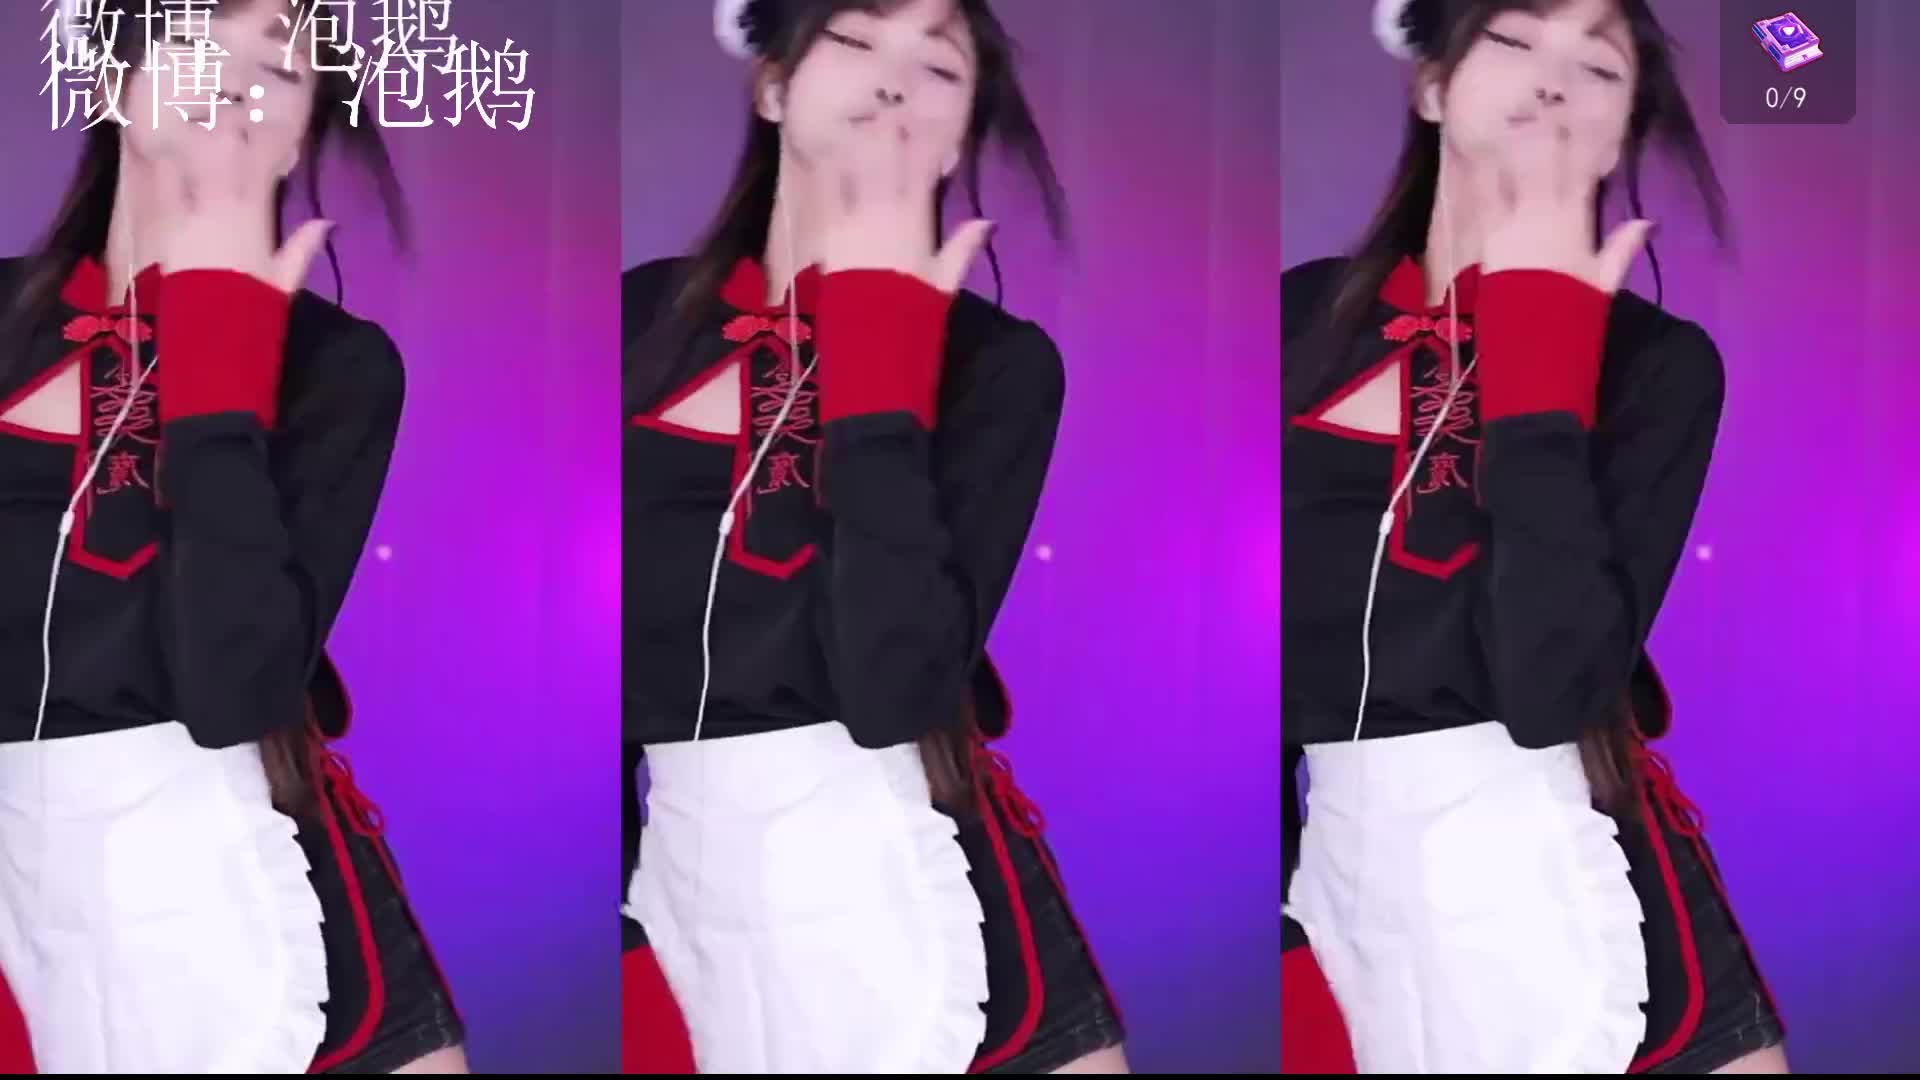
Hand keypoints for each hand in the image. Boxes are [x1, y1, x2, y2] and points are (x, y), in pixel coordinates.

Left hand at [156, 121, 331, 293]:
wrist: (204, 327)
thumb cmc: (248, 304)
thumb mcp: (283, 279)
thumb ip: (302, 246)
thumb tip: (325, 221)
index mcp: (253, 215)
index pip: (260, 164)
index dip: (266, 139)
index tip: (271, 124)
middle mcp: (220, 203)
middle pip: (222, 152)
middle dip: (227, 130)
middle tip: (230, 117)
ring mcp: (187, 209)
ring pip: (190, 160)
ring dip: (194, 142)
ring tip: (196, 128)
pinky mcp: (162, 221)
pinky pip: (161, 184)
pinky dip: (162, 167)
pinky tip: (163, 154)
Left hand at [812, 115, 992, 293]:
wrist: (870, 331)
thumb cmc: (911, 308)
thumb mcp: (944, 280)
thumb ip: (963, 246)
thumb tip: (987, 221)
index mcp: (916, 218)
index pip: (921, 170)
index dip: (922, 142)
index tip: (922, 120)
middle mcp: (886, 208)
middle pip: (887, 160)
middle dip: (888, 132)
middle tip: (886, 108)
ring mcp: (855, 215)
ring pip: (857, 168)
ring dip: (858, 143)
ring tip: (858, 121)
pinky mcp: (830, 227)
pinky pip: (828, 191)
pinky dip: (827, 170)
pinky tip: (824, 151)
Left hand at [1473, 120, 1651, 294]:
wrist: (1530, 331)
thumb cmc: (1569, 307)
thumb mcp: (1603, 280)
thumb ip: (1622, 247)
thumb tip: (1646, 221)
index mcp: (1575, 221)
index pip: (1580, 174)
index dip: (1579, 144)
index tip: (1577, 117)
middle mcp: (1545, 213)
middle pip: (1545, 164)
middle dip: (1544, 134)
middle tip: (1540, 105)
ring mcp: (1514, 221)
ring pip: (1513, 174)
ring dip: (1510, 146)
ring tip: (1507, 119)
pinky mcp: (1488, 233)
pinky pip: (1484, 198)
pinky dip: (1479, 176)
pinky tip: (1474, 154)